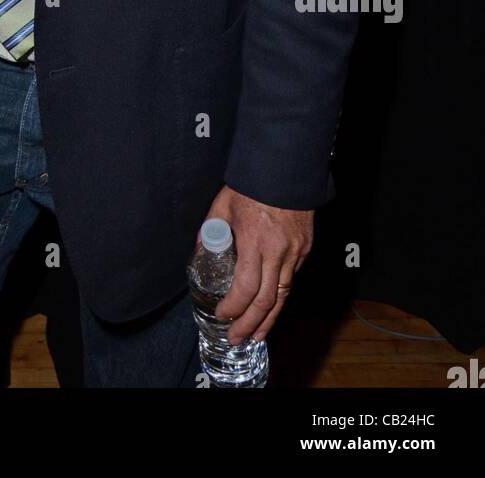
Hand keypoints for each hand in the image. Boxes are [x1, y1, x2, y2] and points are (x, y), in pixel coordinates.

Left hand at [203, 185, 312, 344]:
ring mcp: (295, 252)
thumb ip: (211, 231)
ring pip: (283, 295)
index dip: (234, 307)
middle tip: (237, 338)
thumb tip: (202, 252)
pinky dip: (280, 296)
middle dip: (250, 324)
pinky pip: (291, 278)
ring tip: (256, 334)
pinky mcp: (305, 249)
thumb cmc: (252, 185)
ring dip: (268, 318)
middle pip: (266, 300)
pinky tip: (270, 305)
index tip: (222, 314)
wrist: (286, 169)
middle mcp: (278, 252)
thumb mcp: (223, 205)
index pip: (245, 288)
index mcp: (255, 242)